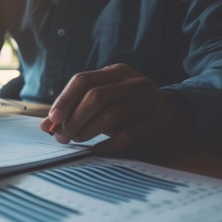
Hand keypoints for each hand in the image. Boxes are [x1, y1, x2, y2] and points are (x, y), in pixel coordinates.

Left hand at [40, 63, 196, 154]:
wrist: (174, 115)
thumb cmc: (130, 107)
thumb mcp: (107, 99)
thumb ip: (77, 108)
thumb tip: (47, 126)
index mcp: (116, 72)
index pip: (83, 80)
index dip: (64, 100)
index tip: (52, 120)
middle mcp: (133, 82)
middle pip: (95, 97)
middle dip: (73, 119)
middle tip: (62, 137)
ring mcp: (147, 101)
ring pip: (109, 116)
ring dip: (87, 131)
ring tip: (77, 140)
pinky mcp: (157, 123)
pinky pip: (127, 136)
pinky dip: (107, 145)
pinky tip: (97, 149)